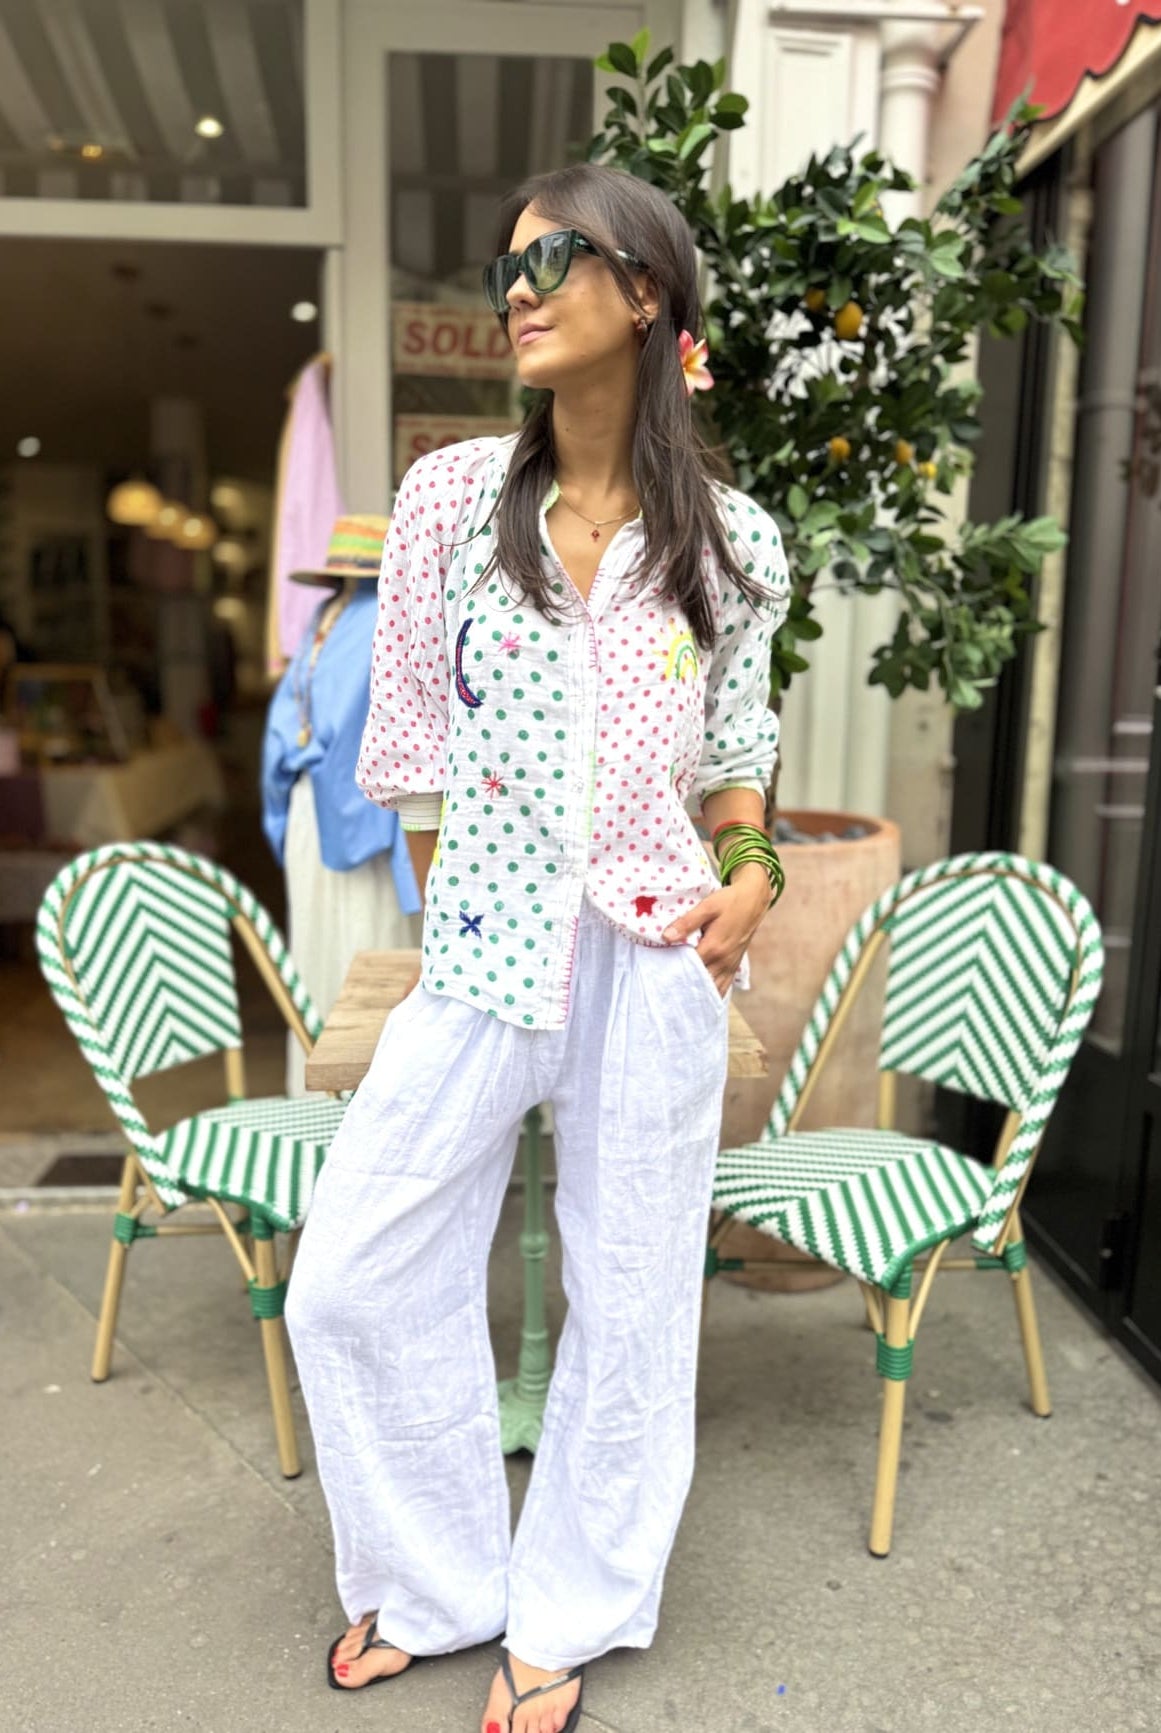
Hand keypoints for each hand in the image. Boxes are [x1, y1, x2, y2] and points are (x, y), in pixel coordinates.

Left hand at [662, 863, 771, 995]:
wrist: (754, 900)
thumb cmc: (729, 901)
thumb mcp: (707, 907)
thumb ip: (686, 923)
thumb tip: (666, 937)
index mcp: (713, 948)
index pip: (688, 969)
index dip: (673, 973)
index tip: (658, 977)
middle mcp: (722, 961)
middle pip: (700, 983)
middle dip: (684, 988)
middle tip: (666, 992)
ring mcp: (730, 965)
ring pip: (713, 989)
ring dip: (699, 994)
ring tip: (681, 1000)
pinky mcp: (734, 965)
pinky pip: (724, 985)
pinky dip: (712, 993)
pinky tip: (702, 998)